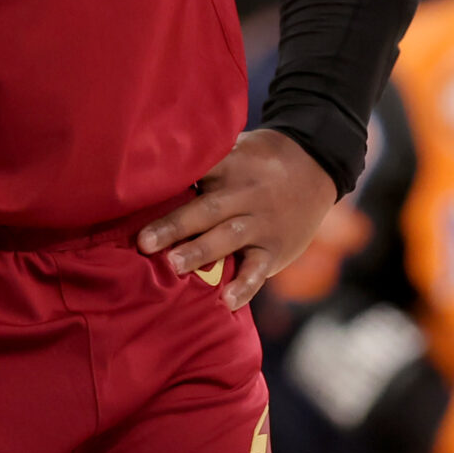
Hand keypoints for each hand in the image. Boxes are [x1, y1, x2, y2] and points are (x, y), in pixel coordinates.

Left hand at [137, 129, 339, 311]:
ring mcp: (262, 222)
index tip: (136, 196)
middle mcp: (244, 194)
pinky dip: (245, 286)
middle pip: (207, 209)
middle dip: (175, 226)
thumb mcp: (234, 149)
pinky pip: (259, 269)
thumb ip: (201, 163)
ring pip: (230, 237)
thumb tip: (147, 168)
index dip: (169, 184)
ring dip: (202, 252)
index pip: (197, 173)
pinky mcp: (275, 248)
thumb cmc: (259, 161)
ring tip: (174, 266)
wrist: (316, 164)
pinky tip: (227, 302)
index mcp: (229, 167)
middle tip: (144, 242)